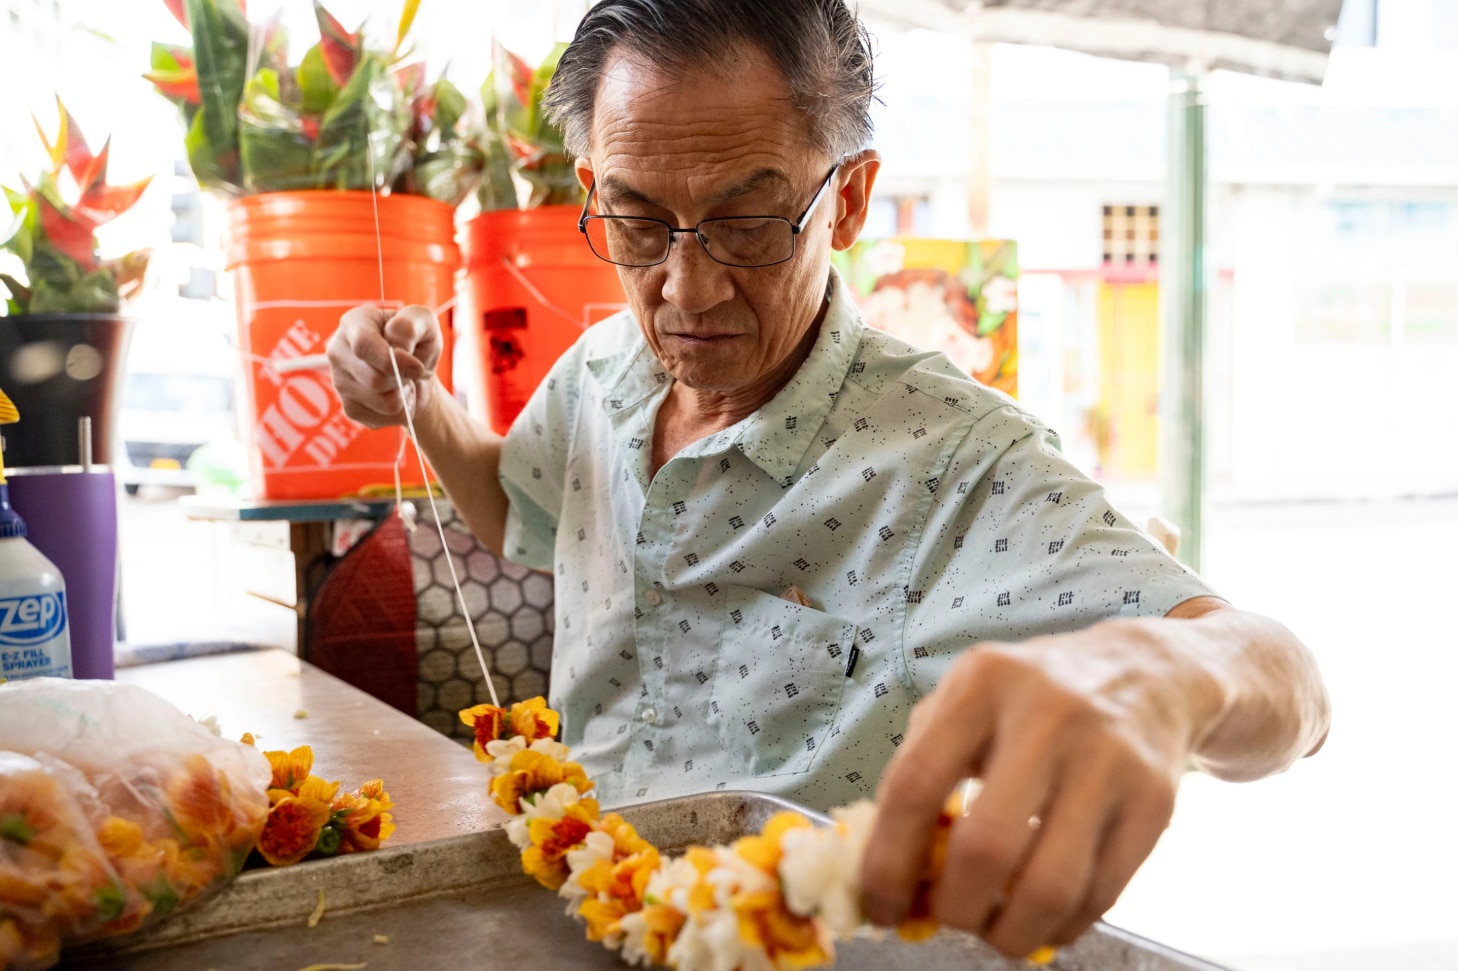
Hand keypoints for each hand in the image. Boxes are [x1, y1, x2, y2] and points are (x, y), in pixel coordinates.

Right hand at [327, 304, 441, 428]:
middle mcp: (339, 351)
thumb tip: (397, 343)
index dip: (393, 360)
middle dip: (404, 379)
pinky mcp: (350, 407)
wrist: (416, 373)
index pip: (363, 345)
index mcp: (354, 323)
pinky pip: (384, 417)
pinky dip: (403, 410)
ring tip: (406, 381)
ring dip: (405, 395)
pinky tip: (399, 395)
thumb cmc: (418, 342)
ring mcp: (340, 381)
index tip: (417, 367)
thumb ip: (410, 324)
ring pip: (382, 402)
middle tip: (412, 371)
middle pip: (374, 379)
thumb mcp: (424, 322)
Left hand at [861, 623, 1216, 958]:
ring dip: (1009, 932)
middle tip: (945, 919)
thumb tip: (882, 869)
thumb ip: (920, 767)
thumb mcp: (966, 699)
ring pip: (1049, 887)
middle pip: (985, 848)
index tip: (881, 905)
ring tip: (992, 928)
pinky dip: (1059, 927)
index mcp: (983, 684)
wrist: (1146, 674)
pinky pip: (1100, 895)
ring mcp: (1107, 761)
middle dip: (953, 908)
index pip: (917, 786)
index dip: (889, 861)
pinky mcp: (1155, 804)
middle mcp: (1047, 716)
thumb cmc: (1031, 697)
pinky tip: (1039, 918)